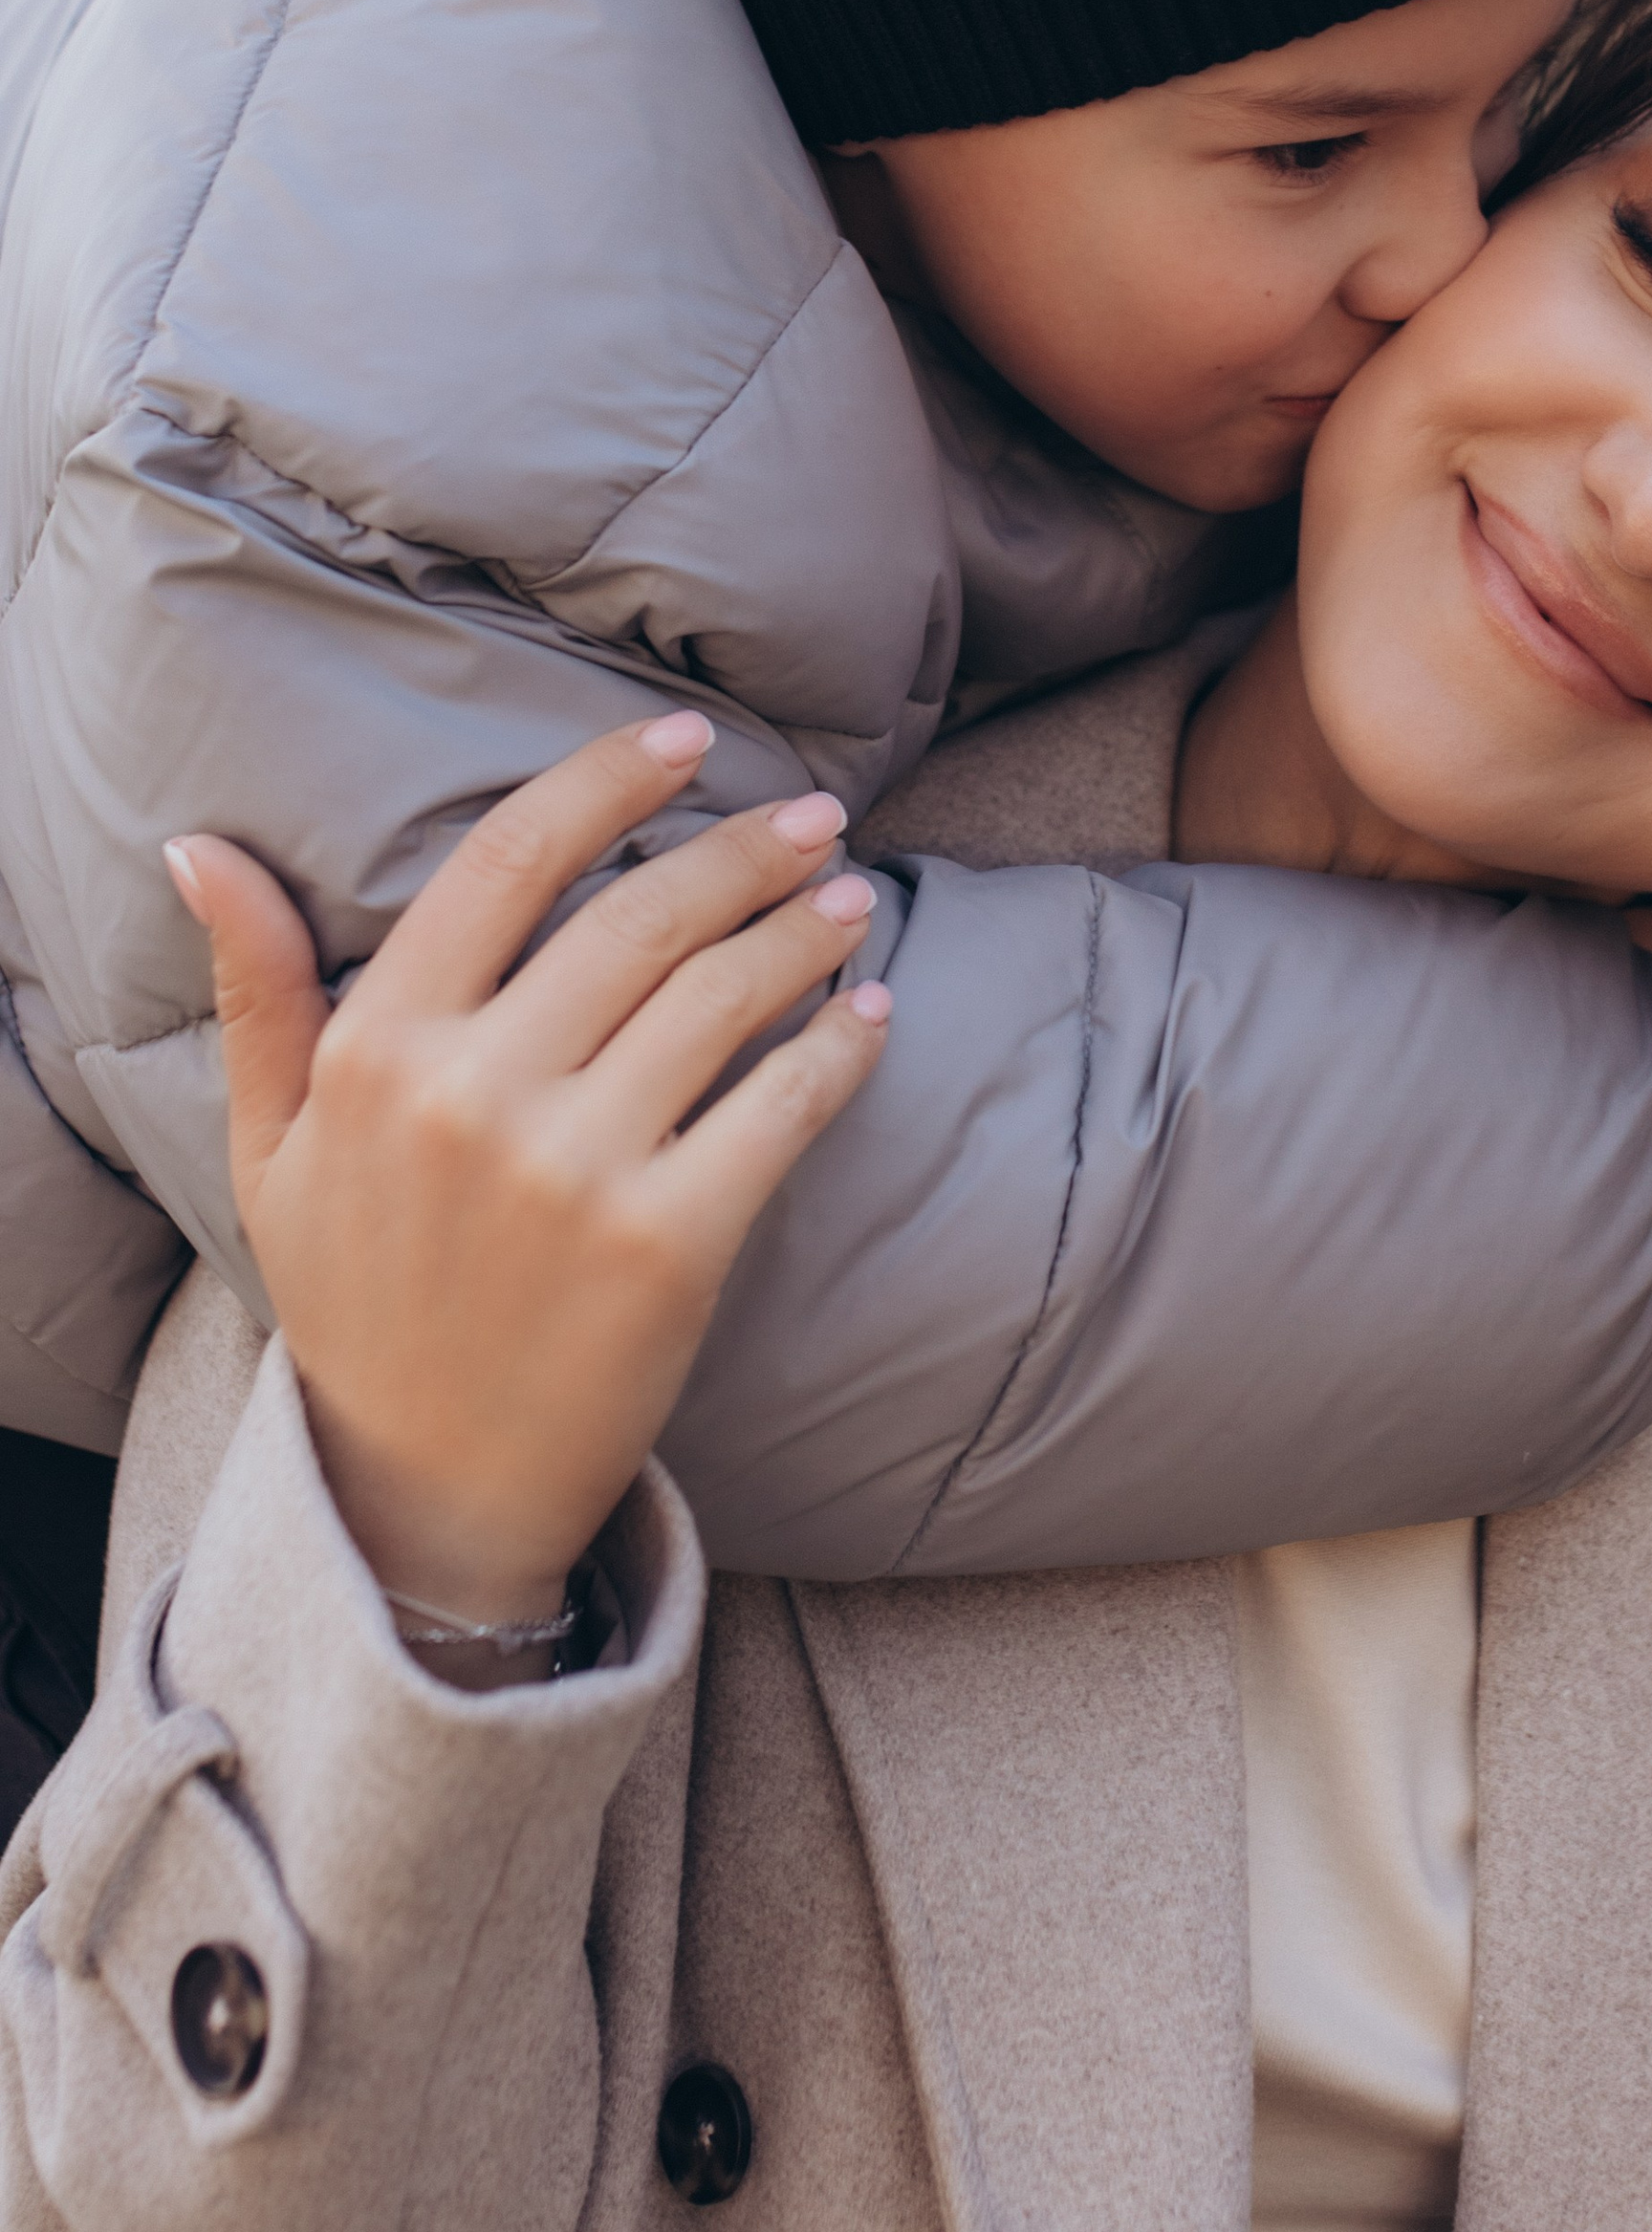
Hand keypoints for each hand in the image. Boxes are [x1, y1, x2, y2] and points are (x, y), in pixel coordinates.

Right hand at [167, 715, 891, 1632]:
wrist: (426, 1491)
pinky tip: (870, 1011)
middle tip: (813, 815)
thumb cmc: (356, 1299)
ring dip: (803, 931)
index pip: (508, 862)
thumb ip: (256, 992)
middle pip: (639, 917)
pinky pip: (780, 1108)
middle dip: (743, 850)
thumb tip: (201, 849)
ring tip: (848, 899)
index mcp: (379, 1051)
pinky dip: (839, 1047)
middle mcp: (475, 1094)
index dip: (607, 782)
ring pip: (722, 997)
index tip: (685, 740)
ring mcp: (576, 1170)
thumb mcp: (269, 1147)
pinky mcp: (670, 1245)